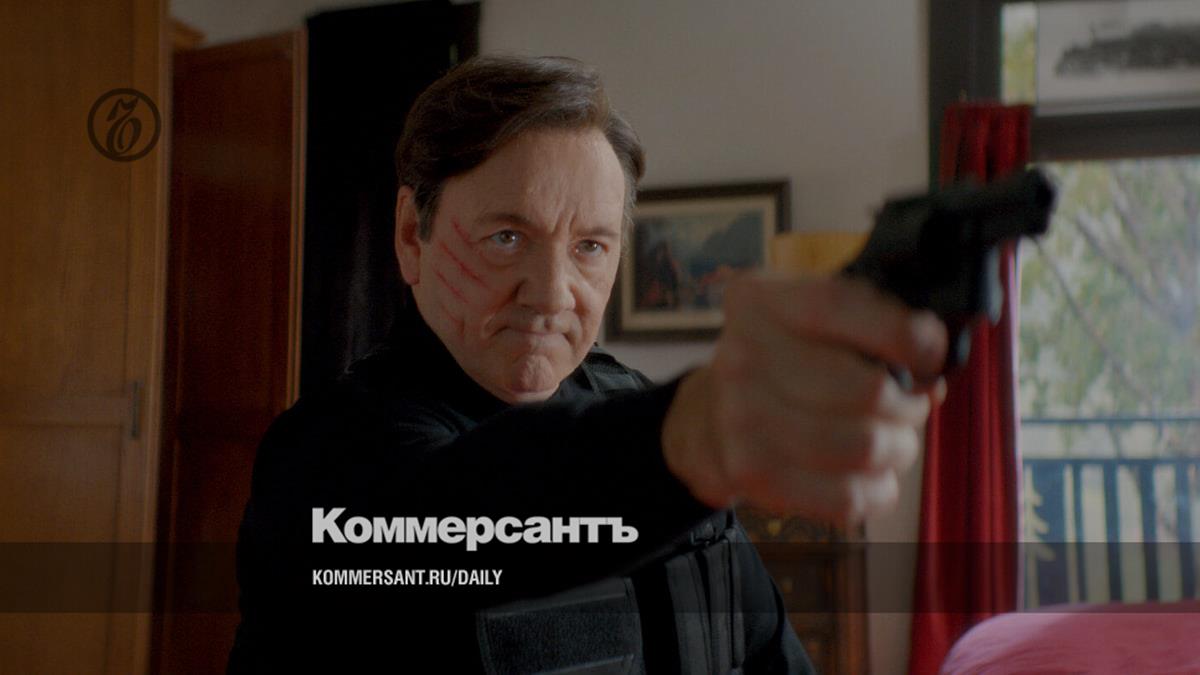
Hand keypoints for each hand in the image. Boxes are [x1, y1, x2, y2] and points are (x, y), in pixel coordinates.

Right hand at [661, 272, 947, 524]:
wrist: (711, 417)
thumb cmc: (783, 361)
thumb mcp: (812, 319)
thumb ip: (871, 323)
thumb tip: (932, 365)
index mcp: (759, 301)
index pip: (839, 306)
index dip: (902, 333)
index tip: (932, 354)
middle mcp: (742, 355)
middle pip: (867, 390)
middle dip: (909, 405)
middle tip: (908, 407)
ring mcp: (741, 417)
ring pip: (864, 447)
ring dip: (898, 449)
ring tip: (892, 441)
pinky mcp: (752, 472)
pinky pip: (846, 496)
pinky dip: (877, 490)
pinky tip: (872, 475)